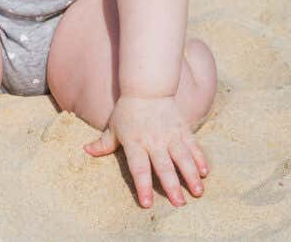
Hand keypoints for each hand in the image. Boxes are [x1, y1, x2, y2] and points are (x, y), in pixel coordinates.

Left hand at [84, 94, 208, 208]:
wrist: (147, 86)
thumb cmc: (127, 109)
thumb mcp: (113, 126)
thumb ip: (103, 143)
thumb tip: (86, 150)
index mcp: (135, 142)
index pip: (139, 168)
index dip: (143, 186)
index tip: (147, 203)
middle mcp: (153, 141)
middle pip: (164, 166)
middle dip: (172, 186)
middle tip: (179, 204)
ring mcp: (170, 135)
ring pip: (182, 158)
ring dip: (191, 175)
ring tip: (197, 192)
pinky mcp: (182, 128)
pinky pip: (193, 146)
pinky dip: (200, 159)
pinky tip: (205, 172)